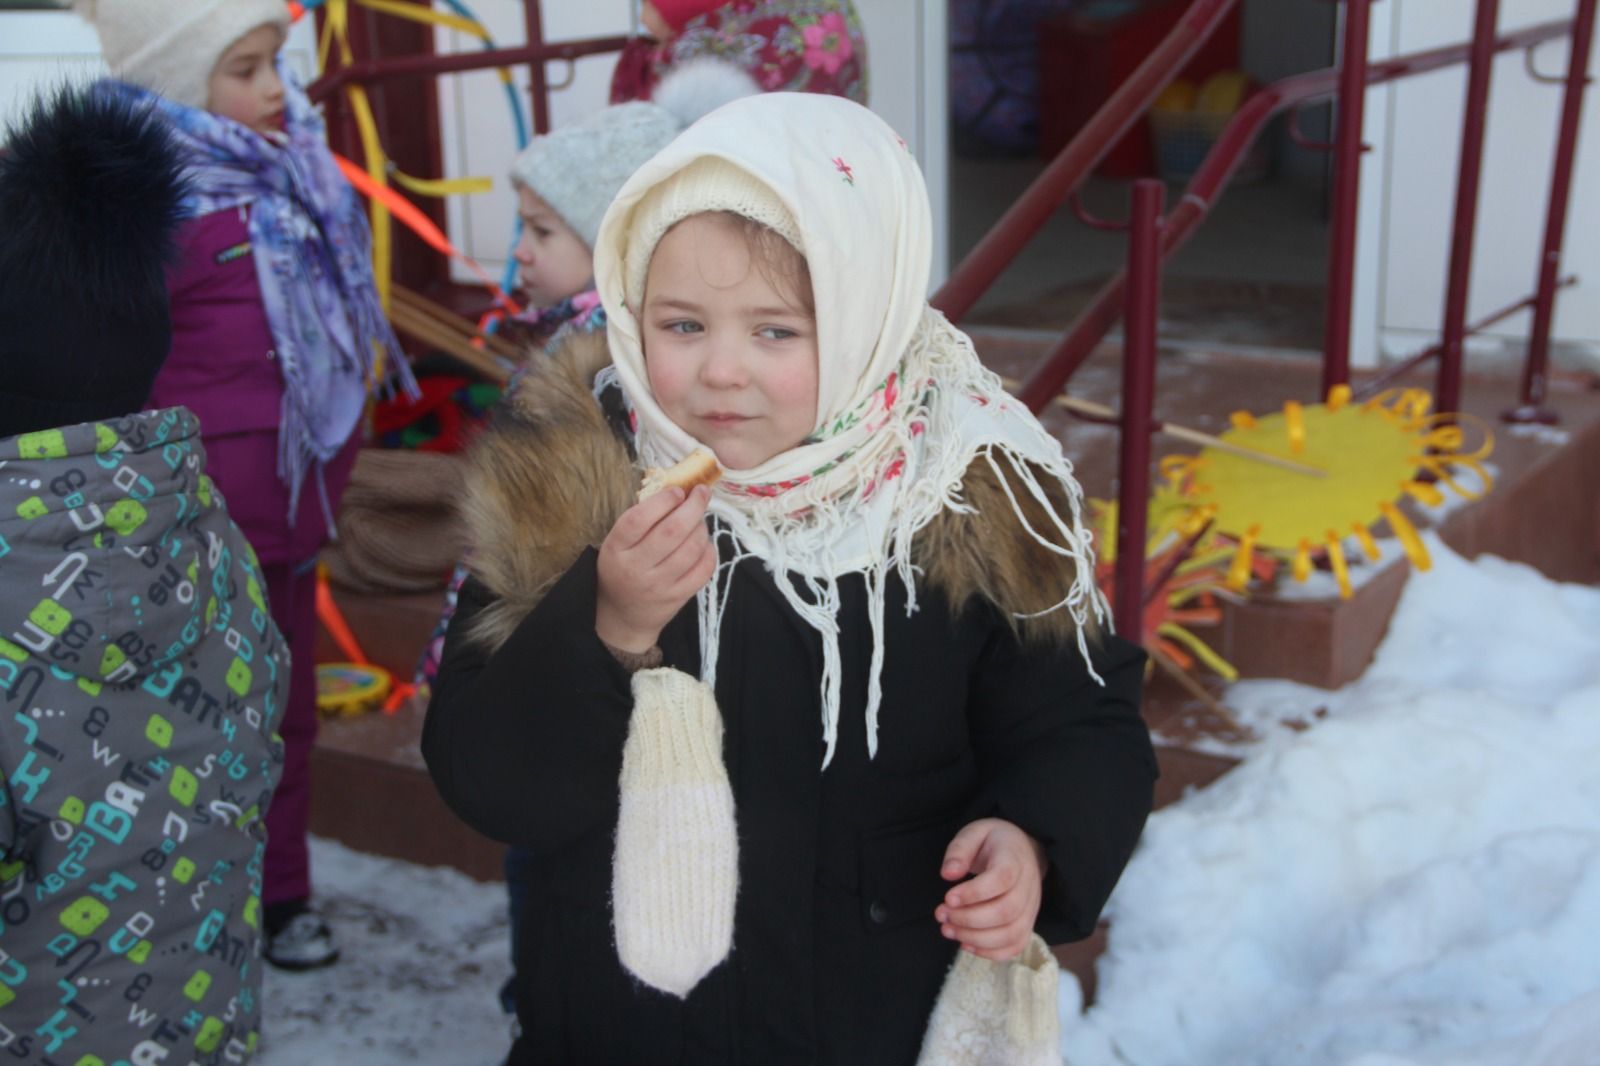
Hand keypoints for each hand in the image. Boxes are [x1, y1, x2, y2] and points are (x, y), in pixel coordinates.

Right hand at [595, 485, 716, 653]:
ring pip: (691, 549)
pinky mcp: (678, 597)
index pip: (638, 519)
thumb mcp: (618, 544)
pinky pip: (703, 569)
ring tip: (700, 519)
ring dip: (702, 527)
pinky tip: (704, 542)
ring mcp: (659, 585)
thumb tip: (679, 491)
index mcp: (615, 549)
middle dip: (693, 506)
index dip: (662, 501)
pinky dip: (709, 550)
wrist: (624, 616)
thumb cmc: (622, 568)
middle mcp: (636, 568)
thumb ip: (642, 520)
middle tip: (702, 493)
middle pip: (672, 531)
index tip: (678, 491)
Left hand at [934, 818, 1046, 960]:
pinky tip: (966, 943)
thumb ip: (960, 850)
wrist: (1022, 850)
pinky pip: (1015, 946)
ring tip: (948, 930)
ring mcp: (1031, 908)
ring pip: (1011, 934)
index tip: (948, 898)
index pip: (1001, 879)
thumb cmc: (993, 842)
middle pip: (1005, 912)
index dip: (973, 893)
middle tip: (941, 914)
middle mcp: (1028, 886)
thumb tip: (948, 874)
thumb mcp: (974, 833)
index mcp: (1014, 859)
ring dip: (975, 938)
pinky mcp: (1027, 924)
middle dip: (968, 919)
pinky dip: (990, 952)